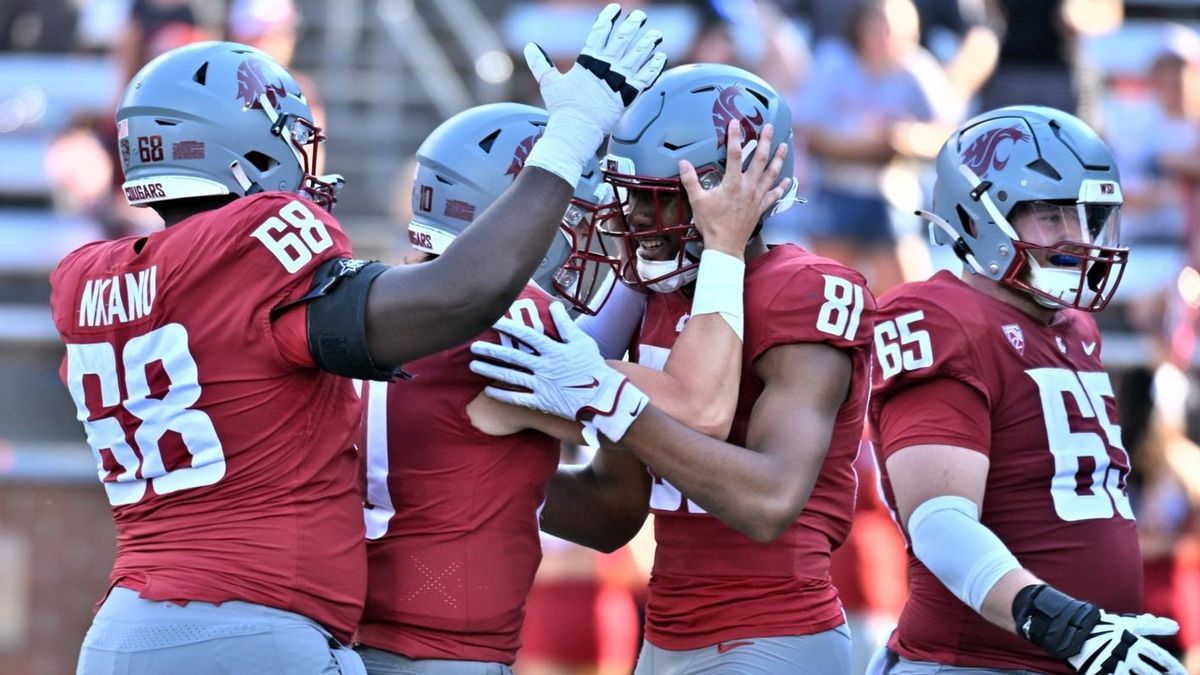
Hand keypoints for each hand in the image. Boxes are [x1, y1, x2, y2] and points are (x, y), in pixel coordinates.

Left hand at [469, 302, 648, 445]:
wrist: (604, 398)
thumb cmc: (594, 367)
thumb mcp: (582, 341)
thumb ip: (565, 324)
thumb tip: (554, 305)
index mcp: (554, 350)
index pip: (526, 336)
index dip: (508, 327)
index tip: (492, 321)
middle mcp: (544, 367)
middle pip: (512, 356)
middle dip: (490, 351)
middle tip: (472, 347)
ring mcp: (542, 385)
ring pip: (510, 377)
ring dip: (490, 371)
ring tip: (473, 366)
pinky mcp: (542, 402)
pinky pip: (518, 398)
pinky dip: (502, 394)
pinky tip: (488, 390)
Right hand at [522, 4, 666, 185]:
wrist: (574, 131)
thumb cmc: (562, 109)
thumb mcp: (549, 82)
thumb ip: (541, 63)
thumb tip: (530, 47)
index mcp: (587, 62)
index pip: (598, 33)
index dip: (608, 19)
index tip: (615, 9)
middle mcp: (604, 69)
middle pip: (621, 40)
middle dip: (632, 26)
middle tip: (640, 16)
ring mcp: (617, 82)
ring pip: (636, 57)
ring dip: (647, 44)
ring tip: (656, 34)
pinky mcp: (627, 97)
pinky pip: (644, 79)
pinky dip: (653, 67)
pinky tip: (661, 57)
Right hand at [679, 121, 791, 256]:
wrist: (726, 246)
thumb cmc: (711, 224)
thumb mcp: (697, 201)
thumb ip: (691, 181)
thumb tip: (683, 163)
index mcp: (732, 183)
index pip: (734, 154)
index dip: (734, 137)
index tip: (735, 123)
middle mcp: (748, 187)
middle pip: (759, 159)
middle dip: (765, 141)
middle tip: (769, 127)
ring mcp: (757, 197)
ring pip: (771, 174)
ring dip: (778, 159)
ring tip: (784, 146)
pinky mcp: (761, 208)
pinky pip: (775, 195)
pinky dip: (782, 186)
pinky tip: (787, 179)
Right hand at [1067, 610, 1184, 674]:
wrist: (1072, 632)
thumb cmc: (1105, 626)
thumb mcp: (1128, 623)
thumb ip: (1153, 626)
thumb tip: (1176, 627)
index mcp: (1133, 641)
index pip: (1161, 658)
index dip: (1174, 668)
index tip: (1182, 674)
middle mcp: (1125, 654)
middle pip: (1152, 673)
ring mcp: (1113, 665)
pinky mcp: (1101, 673)